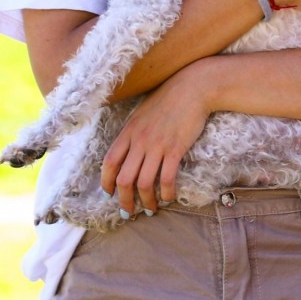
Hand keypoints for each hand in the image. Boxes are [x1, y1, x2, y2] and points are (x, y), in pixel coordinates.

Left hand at [100, 64, 211, 215]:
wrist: (193, 88)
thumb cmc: (170, 99)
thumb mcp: (143, 114)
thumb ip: (134, 132)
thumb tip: (129, 150)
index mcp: (128, 132)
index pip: (109, 162)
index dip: (106, 181)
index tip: (110, 193)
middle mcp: (139, 141)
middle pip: (124, 178)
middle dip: (125, 200)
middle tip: (129, 211)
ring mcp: (157, 146)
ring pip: (144, 183)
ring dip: (146, 201)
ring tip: (150, 209)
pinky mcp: (176, 149)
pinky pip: (167, 177)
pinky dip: (167, 192)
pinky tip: (169, 197)